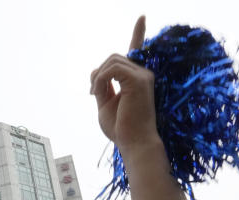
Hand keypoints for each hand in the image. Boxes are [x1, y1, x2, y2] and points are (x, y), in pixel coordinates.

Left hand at [90, 16, 160, 156]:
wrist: (134, 144)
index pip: (137, 50)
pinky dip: (100, 79)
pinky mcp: (138, 81)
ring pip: (112, 60)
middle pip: (115, 57)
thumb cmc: (122, 129)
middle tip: (94, 93)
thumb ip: (102, 86)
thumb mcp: (106, 105)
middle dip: (99, 72)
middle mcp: (144, 74)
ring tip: (96, 95)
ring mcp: (143, 76)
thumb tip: (96, 72)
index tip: (141, 17)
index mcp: (138, 78)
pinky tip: (97, 93)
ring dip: (98, 77)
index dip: (138, 33)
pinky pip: (112, 69)